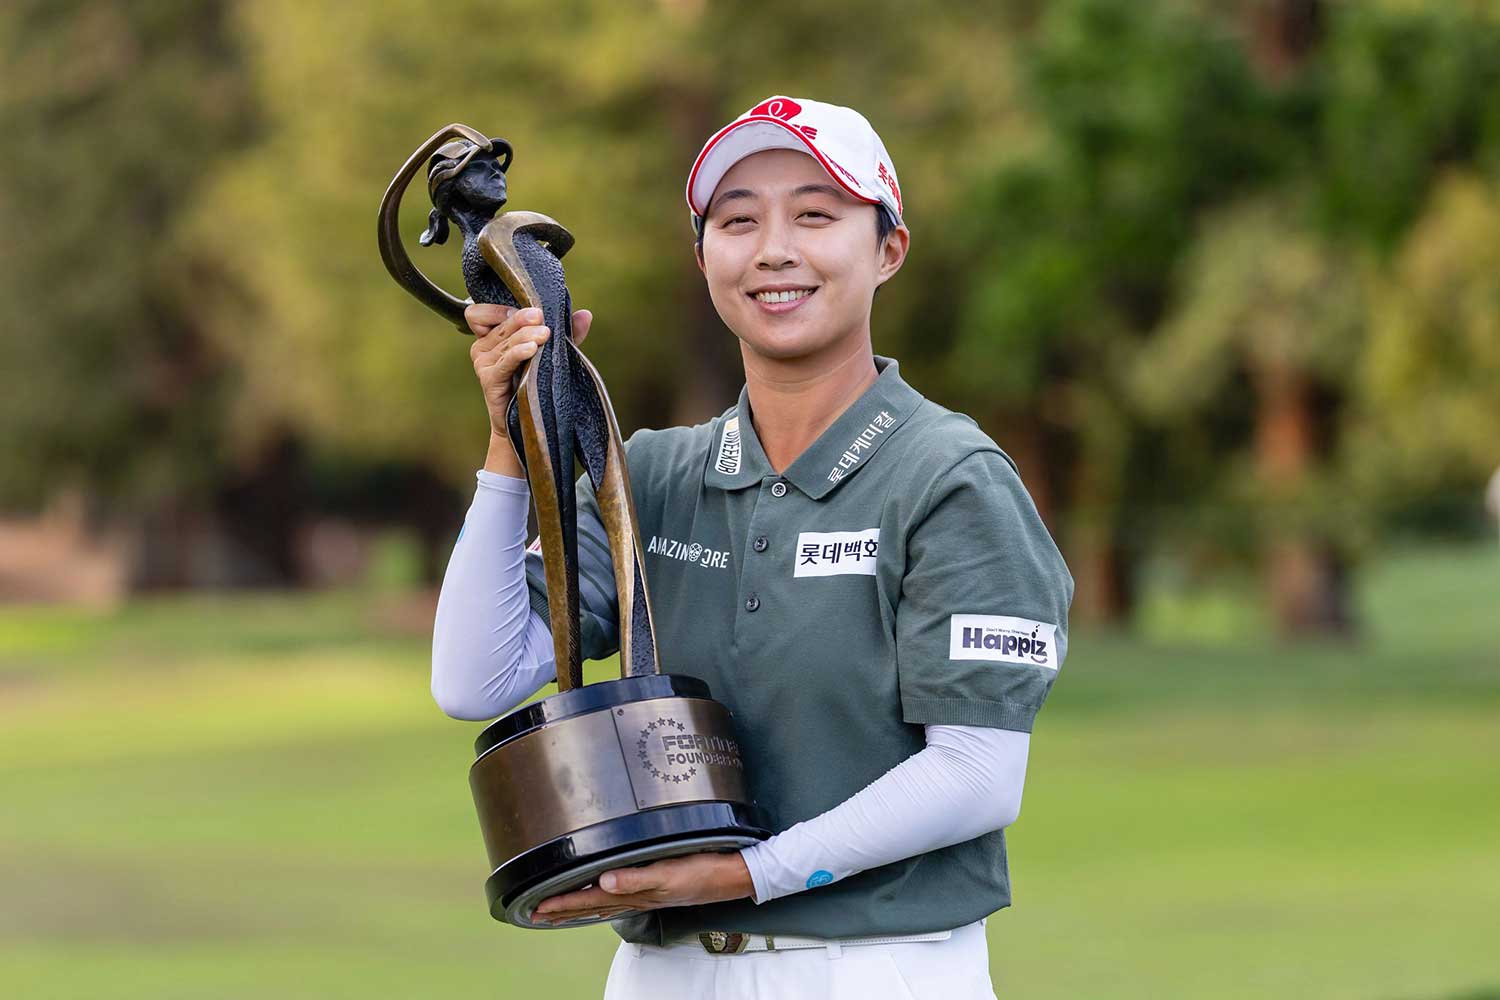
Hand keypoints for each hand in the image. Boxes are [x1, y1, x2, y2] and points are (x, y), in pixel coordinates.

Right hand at [466, 303, 592, 438]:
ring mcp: (482, 363)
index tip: (525, 312)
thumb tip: (586, 315)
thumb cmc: (536, 383)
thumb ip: (567, 333)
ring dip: (525, 334)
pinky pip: (504, 361)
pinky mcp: (488, 379)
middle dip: (522, 318)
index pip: (478, 313)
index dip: (498, 309)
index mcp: (493, 336)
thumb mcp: (552, 353)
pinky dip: (518, 352)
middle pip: (499, 323)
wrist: (526, 422)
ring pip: (504, 340)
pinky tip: (532, 349)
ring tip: (545, 335)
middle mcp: (483, 347)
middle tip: (541, 317)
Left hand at [531, 851, 754, 924]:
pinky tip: (599, 899)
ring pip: (602, 904)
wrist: (732, 875)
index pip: (589, 900)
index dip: (562, 902)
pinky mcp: (655, 887)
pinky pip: (618, 898)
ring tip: (556, 911)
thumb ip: (636, 878)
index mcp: (635, 892)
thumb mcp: (669, 872)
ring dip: (577, 907)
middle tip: (535, 914)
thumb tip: (604, 883)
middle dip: (562, 909)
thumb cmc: (703, 871)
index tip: (536, 907)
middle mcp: (637, 895)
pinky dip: (600, 902)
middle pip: (590, 906)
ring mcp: (646, 894)